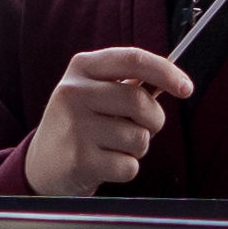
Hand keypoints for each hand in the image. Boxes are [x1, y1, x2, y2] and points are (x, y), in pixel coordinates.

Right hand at [23, 45, 192, 196]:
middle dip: (153, 120)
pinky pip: (129, 166)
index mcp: (81, 68)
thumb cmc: (78, 126)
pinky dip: (125, 169)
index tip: (186, 87)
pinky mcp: (80, 160)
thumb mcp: (92, 93)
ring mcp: (75, 126)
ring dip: (137, 148)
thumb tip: (174, 80)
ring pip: (139, 138)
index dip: (166, 72)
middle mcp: (73, 92)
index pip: (133, 59)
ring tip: (112, 146)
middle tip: (142, 128)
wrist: (40, 166)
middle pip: (141, 101)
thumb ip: (127, 84)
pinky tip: (104, 164)